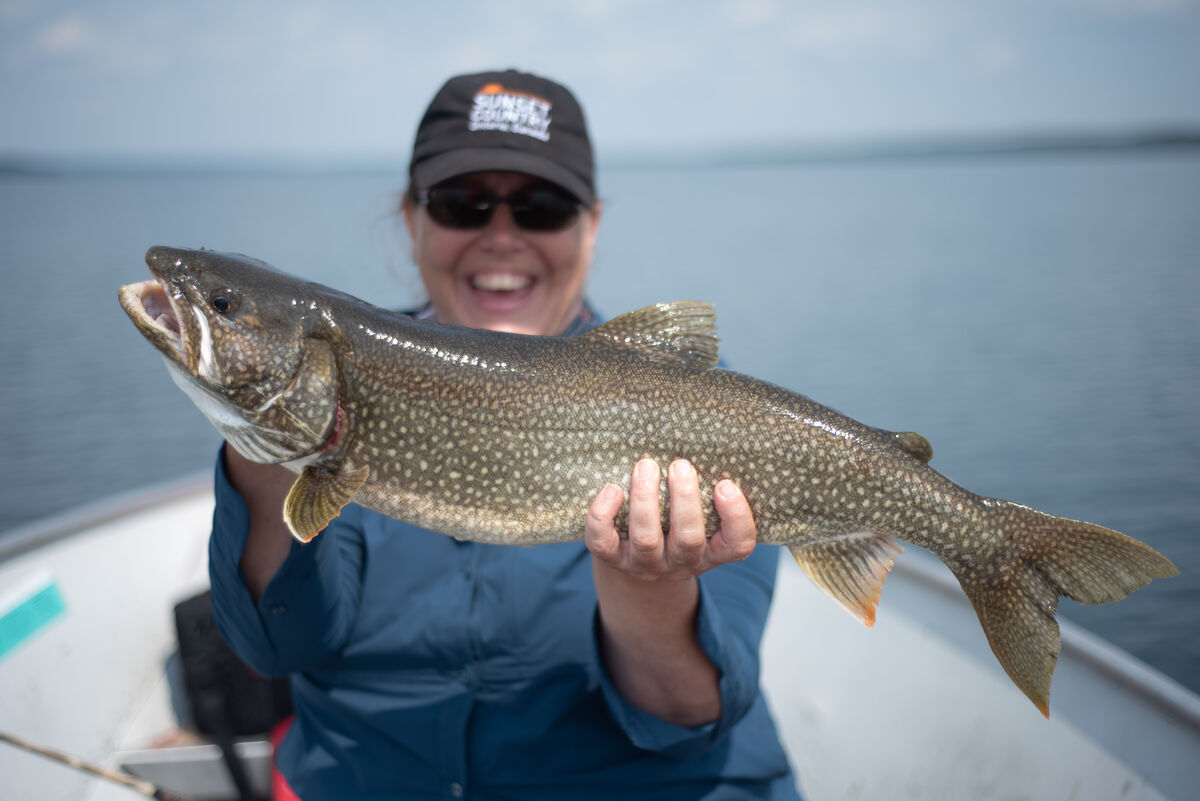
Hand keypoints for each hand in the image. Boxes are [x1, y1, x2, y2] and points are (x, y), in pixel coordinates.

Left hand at [585, 457, 756, 580]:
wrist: (637, 559)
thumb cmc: (675, 523)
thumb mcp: (699, 514)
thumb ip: (706, 490)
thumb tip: (705, 440)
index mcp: (712, 551)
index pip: (738, 545)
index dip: (736, 517)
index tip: (725, 485)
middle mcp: (681, 563)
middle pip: (688, 540)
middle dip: (684, 499)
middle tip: (680, 465)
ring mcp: (646, 565)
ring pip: (647, 539)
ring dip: (646, 500)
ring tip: (646, 466)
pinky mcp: (613, 560)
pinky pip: (603, 542)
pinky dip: (603, 515)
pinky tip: (611, 489)